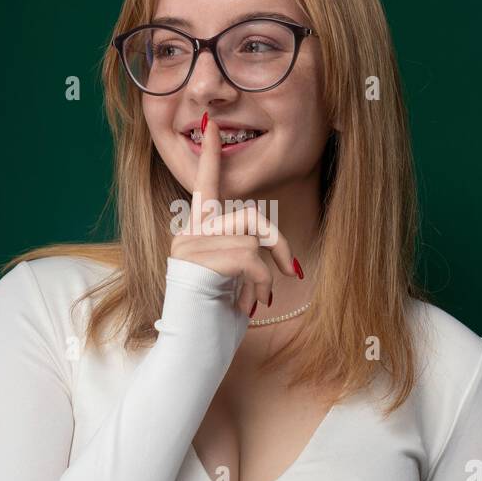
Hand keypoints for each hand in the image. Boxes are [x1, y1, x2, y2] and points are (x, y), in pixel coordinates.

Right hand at [169, 112, 301, 316]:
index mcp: (196, 234)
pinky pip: (248, 257)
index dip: (209, 155)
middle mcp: (188, 234)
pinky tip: (251, 304)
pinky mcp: (196, 261)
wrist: (191, 356)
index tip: (210, 125)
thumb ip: (242, 252)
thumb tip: (272, 248)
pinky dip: (261, 282)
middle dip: (279, 244)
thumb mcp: (234, 281)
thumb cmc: (214, 324)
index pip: (205, 187)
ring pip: (251, 236)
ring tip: (260, 298)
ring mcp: (188, 246)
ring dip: (267, 271)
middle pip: (250, 215)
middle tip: (293, 273)